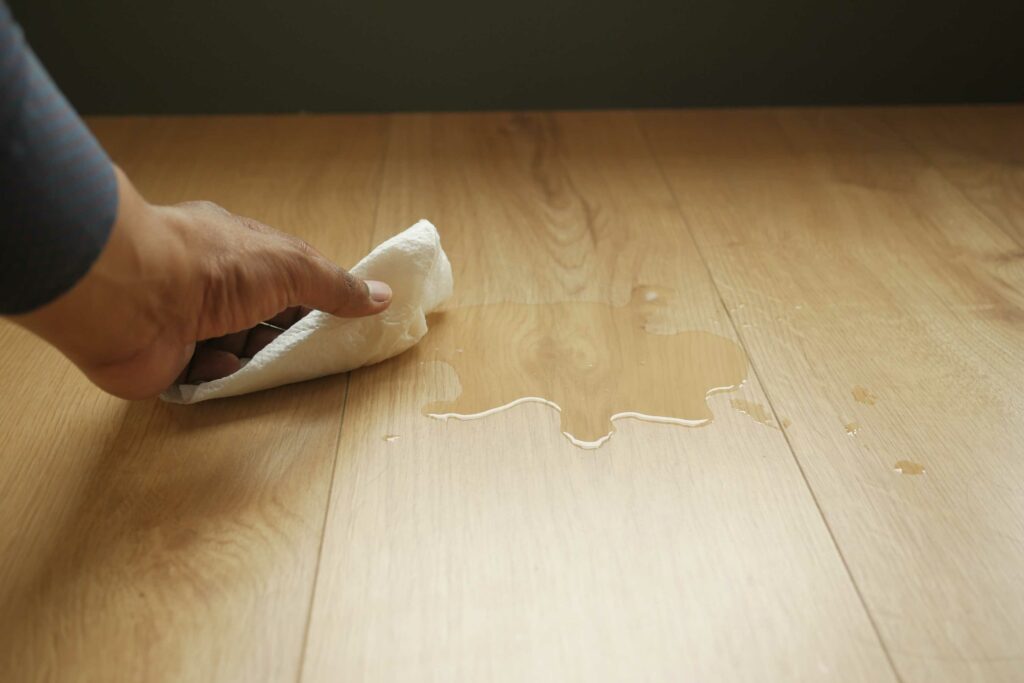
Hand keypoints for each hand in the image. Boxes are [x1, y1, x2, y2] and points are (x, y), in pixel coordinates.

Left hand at [12, 167, 390, 398]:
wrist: (133, 297)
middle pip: (263, 321)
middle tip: (309, 354)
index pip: (286, 279)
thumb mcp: (290, 266)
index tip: (340, 325)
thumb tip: (382, 297)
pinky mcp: (166, 360)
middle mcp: (210, 284)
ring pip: (237, 352)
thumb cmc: (213, 267)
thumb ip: (335, 286)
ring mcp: (186, 323)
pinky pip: (206, 377)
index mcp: (237, 250)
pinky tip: (216, 365)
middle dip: (284, 338)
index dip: (313, 301)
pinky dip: (217, 374)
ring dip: (251, 358)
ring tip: (256, 358)